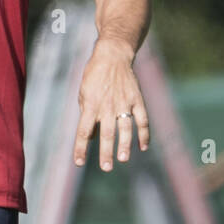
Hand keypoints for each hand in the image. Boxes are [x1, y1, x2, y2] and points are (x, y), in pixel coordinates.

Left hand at [73, 38, 149, 169]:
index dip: (81, 147)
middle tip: (106, 167)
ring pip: (125, 128)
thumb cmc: (94, 77)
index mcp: (91, 105)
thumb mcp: (84, 94)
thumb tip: (92, 137)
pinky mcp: (137, 100)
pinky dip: (144, 134)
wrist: (113, 56)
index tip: (79, 162)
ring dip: (125, 145)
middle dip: (106, 152)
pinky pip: (143, 120)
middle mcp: (107, 106)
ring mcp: (124, 103)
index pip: (84, 131)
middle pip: (106, 133)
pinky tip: (143, 147)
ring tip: (123, 159)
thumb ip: (87, 115)